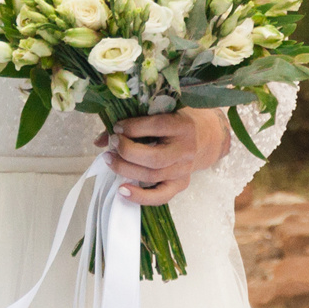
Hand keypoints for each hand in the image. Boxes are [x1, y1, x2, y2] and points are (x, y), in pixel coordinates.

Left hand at [98, 108, 231, 205]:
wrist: (208, 137)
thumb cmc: (179, 120)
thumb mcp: (163, 111)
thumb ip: (134, 121)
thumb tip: (100, 140)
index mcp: (183, 125)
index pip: (157, 126)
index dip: (133, 127)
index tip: (117, 127)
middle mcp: (185, 150)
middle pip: (154, 158)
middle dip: (127, 152)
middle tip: (112, 144)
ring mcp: (183, 170)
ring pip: (152, 176)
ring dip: (126, 169)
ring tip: (109, 160)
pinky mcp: (181, 184)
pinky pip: (160, 196)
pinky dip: (140, 196)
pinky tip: (122, 190)